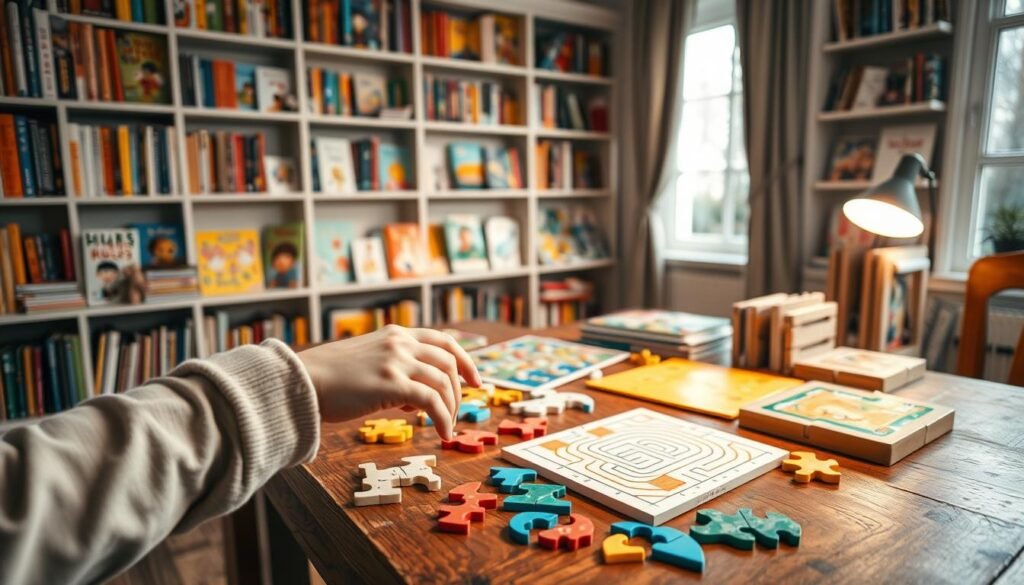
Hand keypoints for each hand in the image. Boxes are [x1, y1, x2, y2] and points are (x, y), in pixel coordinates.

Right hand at [297, 325, 481, 439]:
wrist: (301, 382)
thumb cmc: (329, 378)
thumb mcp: (367, 361)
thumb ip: (393, 369)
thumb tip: (415, 399)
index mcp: (396, 334)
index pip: (444, 340)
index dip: (465, 360)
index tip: (475, 380)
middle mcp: (400, 343)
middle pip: (448, 363)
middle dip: (460, 389)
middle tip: (458, 412)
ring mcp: (397, 362)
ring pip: (443, 383)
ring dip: (451, 408)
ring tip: (447, 427)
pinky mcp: (392, 384)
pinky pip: (432, 402)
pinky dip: (443, 419)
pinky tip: (442, 433)